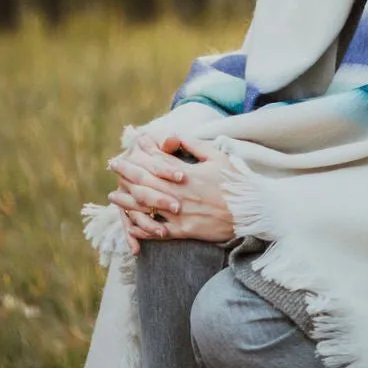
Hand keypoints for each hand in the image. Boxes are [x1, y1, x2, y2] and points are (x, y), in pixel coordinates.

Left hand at [108, 135, 235, 254]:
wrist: (254, 211)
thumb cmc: (237, 181)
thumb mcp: (217, 156)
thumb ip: (193, 145)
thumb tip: (171, 135)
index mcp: (187, 174)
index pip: (156, 162)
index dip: (140, 155)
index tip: (128, 149)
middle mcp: (180, 194)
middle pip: (145, 183)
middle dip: (127, 173)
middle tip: (113, 166)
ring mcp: (181, 214)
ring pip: (147, 208)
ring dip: (127, 202)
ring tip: (113, 197)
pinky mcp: (186, 231)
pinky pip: (158, 232)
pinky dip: (143, 229)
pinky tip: (131, 226)